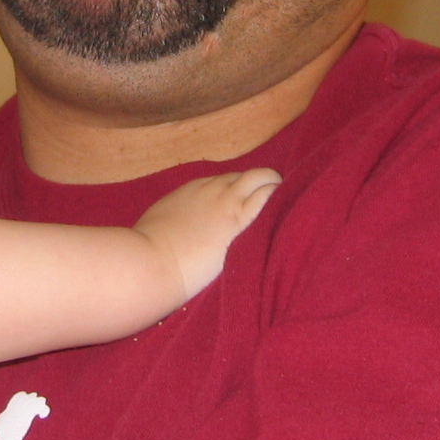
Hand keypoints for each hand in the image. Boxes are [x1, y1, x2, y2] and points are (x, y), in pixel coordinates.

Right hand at [133, 168, 280, 298]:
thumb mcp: (160, 223)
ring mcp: (227, 202)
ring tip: (287, 198)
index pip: (225, 181)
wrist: (151, 262)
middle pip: (245, 176)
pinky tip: (290, 204)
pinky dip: (278, 196)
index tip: (245, 202)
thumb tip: (179, 230)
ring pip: (260, 178)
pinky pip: (267, 197)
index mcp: (193, 189)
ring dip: (273, 185)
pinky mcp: (239, 220)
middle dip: (259, 185)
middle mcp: (212, 189)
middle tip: (271, 198)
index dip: (238, 191)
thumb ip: (176, 220)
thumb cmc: (148, 250)